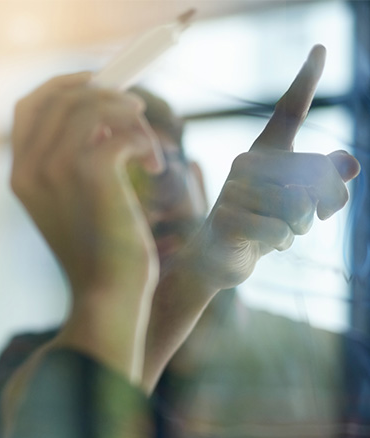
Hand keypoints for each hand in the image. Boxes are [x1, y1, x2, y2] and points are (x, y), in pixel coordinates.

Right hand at [10, 72, 163, 298]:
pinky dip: (144, 140)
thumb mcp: (72, 200)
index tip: (96, 83)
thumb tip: (99, 112)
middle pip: (60, 96)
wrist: (106, 294)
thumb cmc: (97, 250)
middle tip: (135, 109)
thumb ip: (70, 158)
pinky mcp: (90, 174)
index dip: (62, 85)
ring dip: (129, 116)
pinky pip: (120, 129)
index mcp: (19, 175)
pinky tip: (153, 165)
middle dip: (103, 92)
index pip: (27, 106)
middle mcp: (29, 169)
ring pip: (91, 106)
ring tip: (147, 146)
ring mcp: (55, 170)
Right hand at [180, 44, 359, 289]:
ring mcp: (233, 190)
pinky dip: (280, 243)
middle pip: (314, 173)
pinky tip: (260, 243)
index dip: (306, 80)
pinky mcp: (226, 218)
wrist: (216, 259)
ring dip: (298, 228)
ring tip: (276, 231)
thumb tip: (350, 163)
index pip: (290, 111)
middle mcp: (246, 163)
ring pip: (299, 206)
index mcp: (266, 153)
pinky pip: (279, 230)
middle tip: (299, 220)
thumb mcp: (299, 203)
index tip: (320, 48)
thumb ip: (326, 182)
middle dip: (321, 204)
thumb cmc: (261, 224)